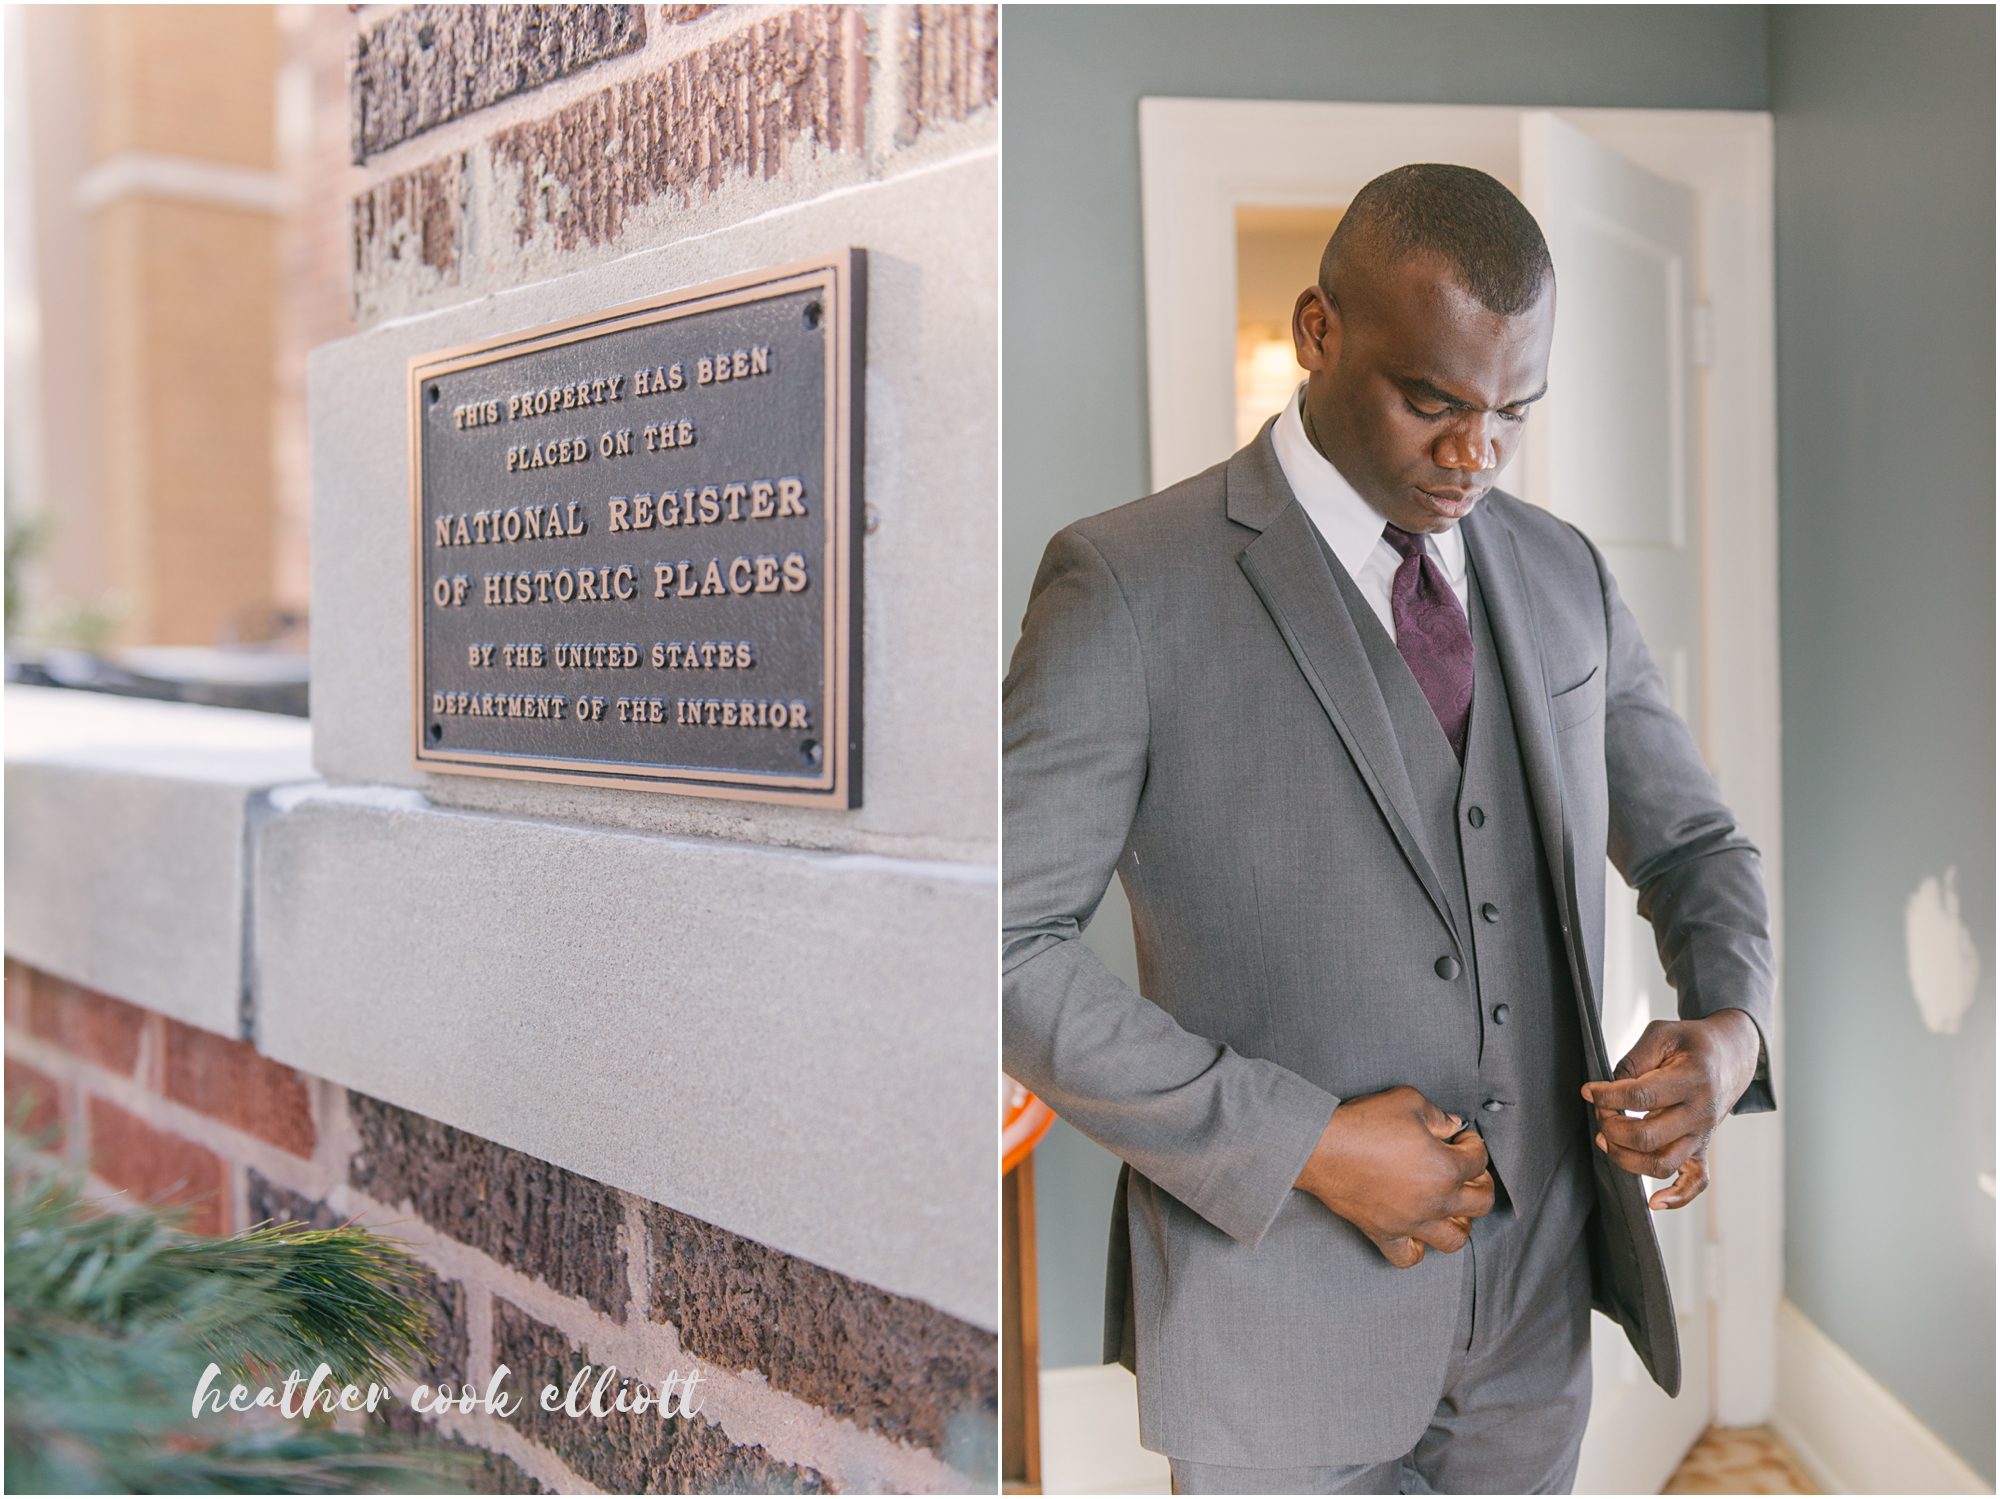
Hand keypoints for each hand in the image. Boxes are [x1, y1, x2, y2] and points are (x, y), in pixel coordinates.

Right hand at [1294, 1085, 1494, 1267]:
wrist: (1321, 1147)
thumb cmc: (1363, 1124)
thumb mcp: (1408, 1101)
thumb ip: (1438, 1115)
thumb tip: (1452, 1125)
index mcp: (1446, 1168)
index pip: (1480, 1160)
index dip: (1473, 1145)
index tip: (1461, 1140)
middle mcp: (1435, 1201)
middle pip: (1481, 1203)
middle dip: (1481, 1183)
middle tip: (1467, 1171)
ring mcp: (1411, 1222)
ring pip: (1455, 1239)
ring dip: (1460, 1223)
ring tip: (1452, 1207)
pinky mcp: (1385, 1234)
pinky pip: (1409, 1257)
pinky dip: (1418, 1248)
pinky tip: (1416, 1231)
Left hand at [1583, 1010, 1760, 1209]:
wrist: (1731, 1056)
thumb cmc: (1691, 1044)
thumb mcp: (1662, 1034)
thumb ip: (1634, 1060)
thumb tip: (1609, 1088)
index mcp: (1692, 1079)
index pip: (1641, 1097)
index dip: (1607, 1096)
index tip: (1588, 1091)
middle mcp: (1700, 1113)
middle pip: (1648, 1137)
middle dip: (1612, 1128)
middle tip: (1600, 1113)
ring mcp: (1703, 1135)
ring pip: (1662, 1164)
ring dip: (1626, 1158)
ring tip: (1605, 1139)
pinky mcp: (1703, 1148)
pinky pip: (1696, 1183)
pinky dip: (1677, 1198)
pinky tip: (1653, 1202)